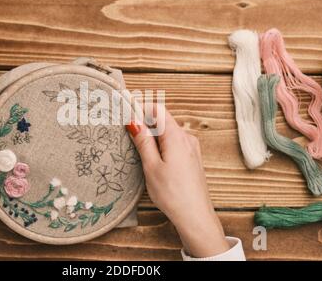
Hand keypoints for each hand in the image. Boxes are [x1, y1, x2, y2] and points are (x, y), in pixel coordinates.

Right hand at [126, 105, 229, 257]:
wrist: (195, 216)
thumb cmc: (173, 194)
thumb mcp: (151, 166)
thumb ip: (143, 141)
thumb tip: (134, 120)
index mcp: (176, 137)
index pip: (158, 109)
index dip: (141, 106)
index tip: (126, 109)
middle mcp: (187, 138)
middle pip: (163, 119)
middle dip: (145, 121)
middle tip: (127, 130)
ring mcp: (191, 148)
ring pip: (168, 132)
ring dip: (153, 134)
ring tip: (138, 147)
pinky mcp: (192, 158)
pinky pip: (175, 142)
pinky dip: (162, 144)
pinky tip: (153, 158)